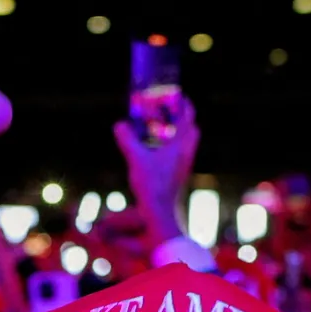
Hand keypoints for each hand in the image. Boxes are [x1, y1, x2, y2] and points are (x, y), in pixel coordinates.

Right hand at [113, 95, 200, 244]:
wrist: (161, 216)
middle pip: (191, 130)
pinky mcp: (179, 177)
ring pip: (186, 144)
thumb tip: (119, 125)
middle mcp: (187, 154)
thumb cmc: (152, 185)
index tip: (179, 96)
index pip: (188, 118)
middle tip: (169, 113)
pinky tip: (156, 154)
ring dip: (176, 134)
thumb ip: (127, 140)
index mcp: (181, 145)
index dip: (184, 105)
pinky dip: (171, 149)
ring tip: (160, 132)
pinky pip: (179, 156)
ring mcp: (184, 167)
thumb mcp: (136, 159)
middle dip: (182, 119)